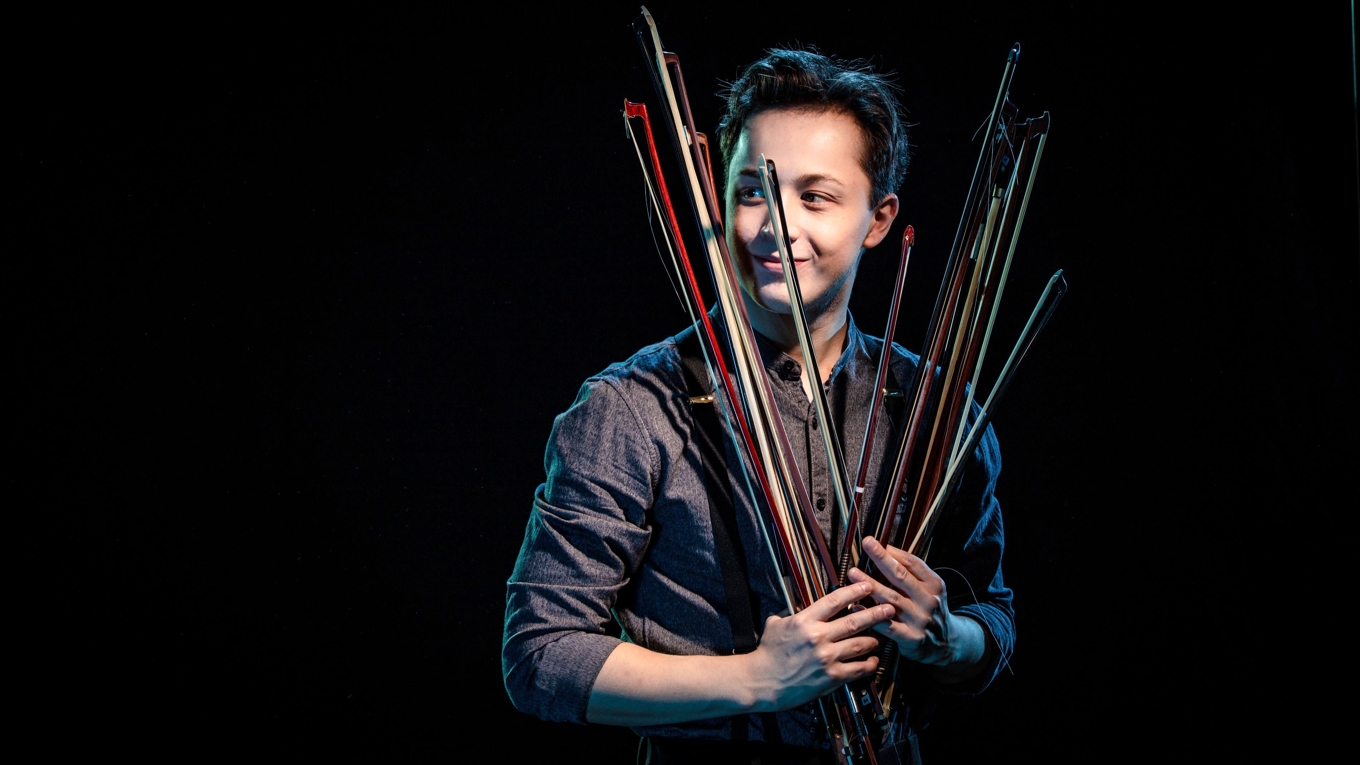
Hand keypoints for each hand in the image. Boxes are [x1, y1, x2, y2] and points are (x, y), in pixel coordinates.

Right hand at [742, 581, 893, 711]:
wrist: (761, 681)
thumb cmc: (768, 652)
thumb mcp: (776, 624)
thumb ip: (793, 614)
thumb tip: (803, 605)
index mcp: (804, 620)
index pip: (834, 601)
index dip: (854, 592)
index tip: (867, 586)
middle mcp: (818, 637)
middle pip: (855, 621)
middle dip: (876, 613)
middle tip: (890, 608)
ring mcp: (826, 658)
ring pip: (860, 645)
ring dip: (874, 640)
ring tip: (881, 637)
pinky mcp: (831, 678)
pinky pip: (858, 668)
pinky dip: (869, 664)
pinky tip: (873, 660)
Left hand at [846, 537, 984, 675]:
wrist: (946, 643)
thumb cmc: (929, 609)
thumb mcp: (929, 588)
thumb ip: (912, 573)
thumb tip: (885, 551)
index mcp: (933, 584)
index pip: (912, 563)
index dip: (892, 551)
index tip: (873, 541)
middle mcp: (928, 600)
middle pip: (902, 577)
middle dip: (882, 559)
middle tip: (866, 545)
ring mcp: (919, 619)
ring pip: (892, 599)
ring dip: (871, 585)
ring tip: (853, 573)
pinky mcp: (910, 637)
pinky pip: (887, 625)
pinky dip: (870, 614)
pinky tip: (855, 606)